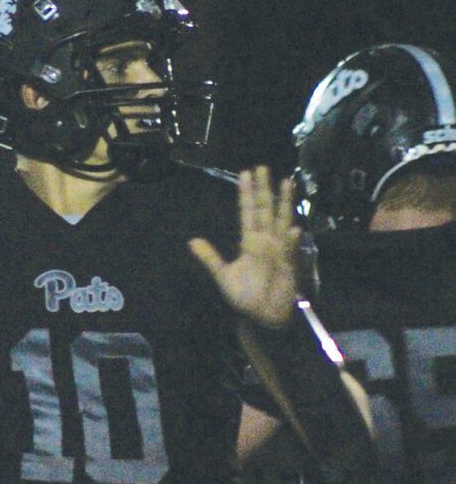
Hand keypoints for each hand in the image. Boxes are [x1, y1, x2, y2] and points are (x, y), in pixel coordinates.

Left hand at [188, 166, 300, 327]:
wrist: (262, 316)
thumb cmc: (245, 296)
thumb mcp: (223, 276)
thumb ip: (210, 257)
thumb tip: (191, 241)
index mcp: (249, 242)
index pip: (247, 212)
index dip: (246, 194)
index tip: (245, 174)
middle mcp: (265, 241)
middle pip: (265, 209)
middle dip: (264, 189)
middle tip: (261, 167)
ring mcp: (279, 250)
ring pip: (282, 221)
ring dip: (284, 202)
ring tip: (286, 182)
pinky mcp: (288, 265)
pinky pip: (290, 251)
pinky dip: (291, 241)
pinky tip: (293, 229)